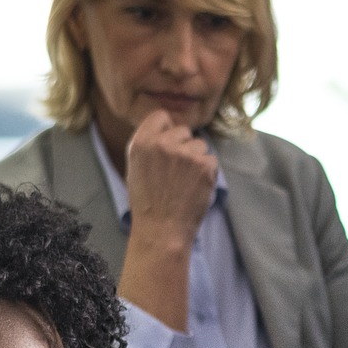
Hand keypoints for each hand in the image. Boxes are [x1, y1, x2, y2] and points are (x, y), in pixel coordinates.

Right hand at [124, 109, 219, 248]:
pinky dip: (208, 173)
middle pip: (184, 131)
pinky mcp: (205, 166)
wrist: (162, 230)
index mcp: (141, 142)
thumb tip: (167, 130)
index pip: (161, 116)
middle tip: (177, 172)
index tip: (169, 145)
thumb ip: (150, 145)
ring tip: (185, 182)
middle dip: (184, 147)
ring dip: (197, 160)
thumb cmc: (148, 203)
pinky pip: (212, 160)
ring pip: (200, 145)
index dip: (167, 130)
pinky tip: (196, 188)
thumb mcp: (135, 167)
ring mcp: (185, 154)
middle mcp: (163, 143)